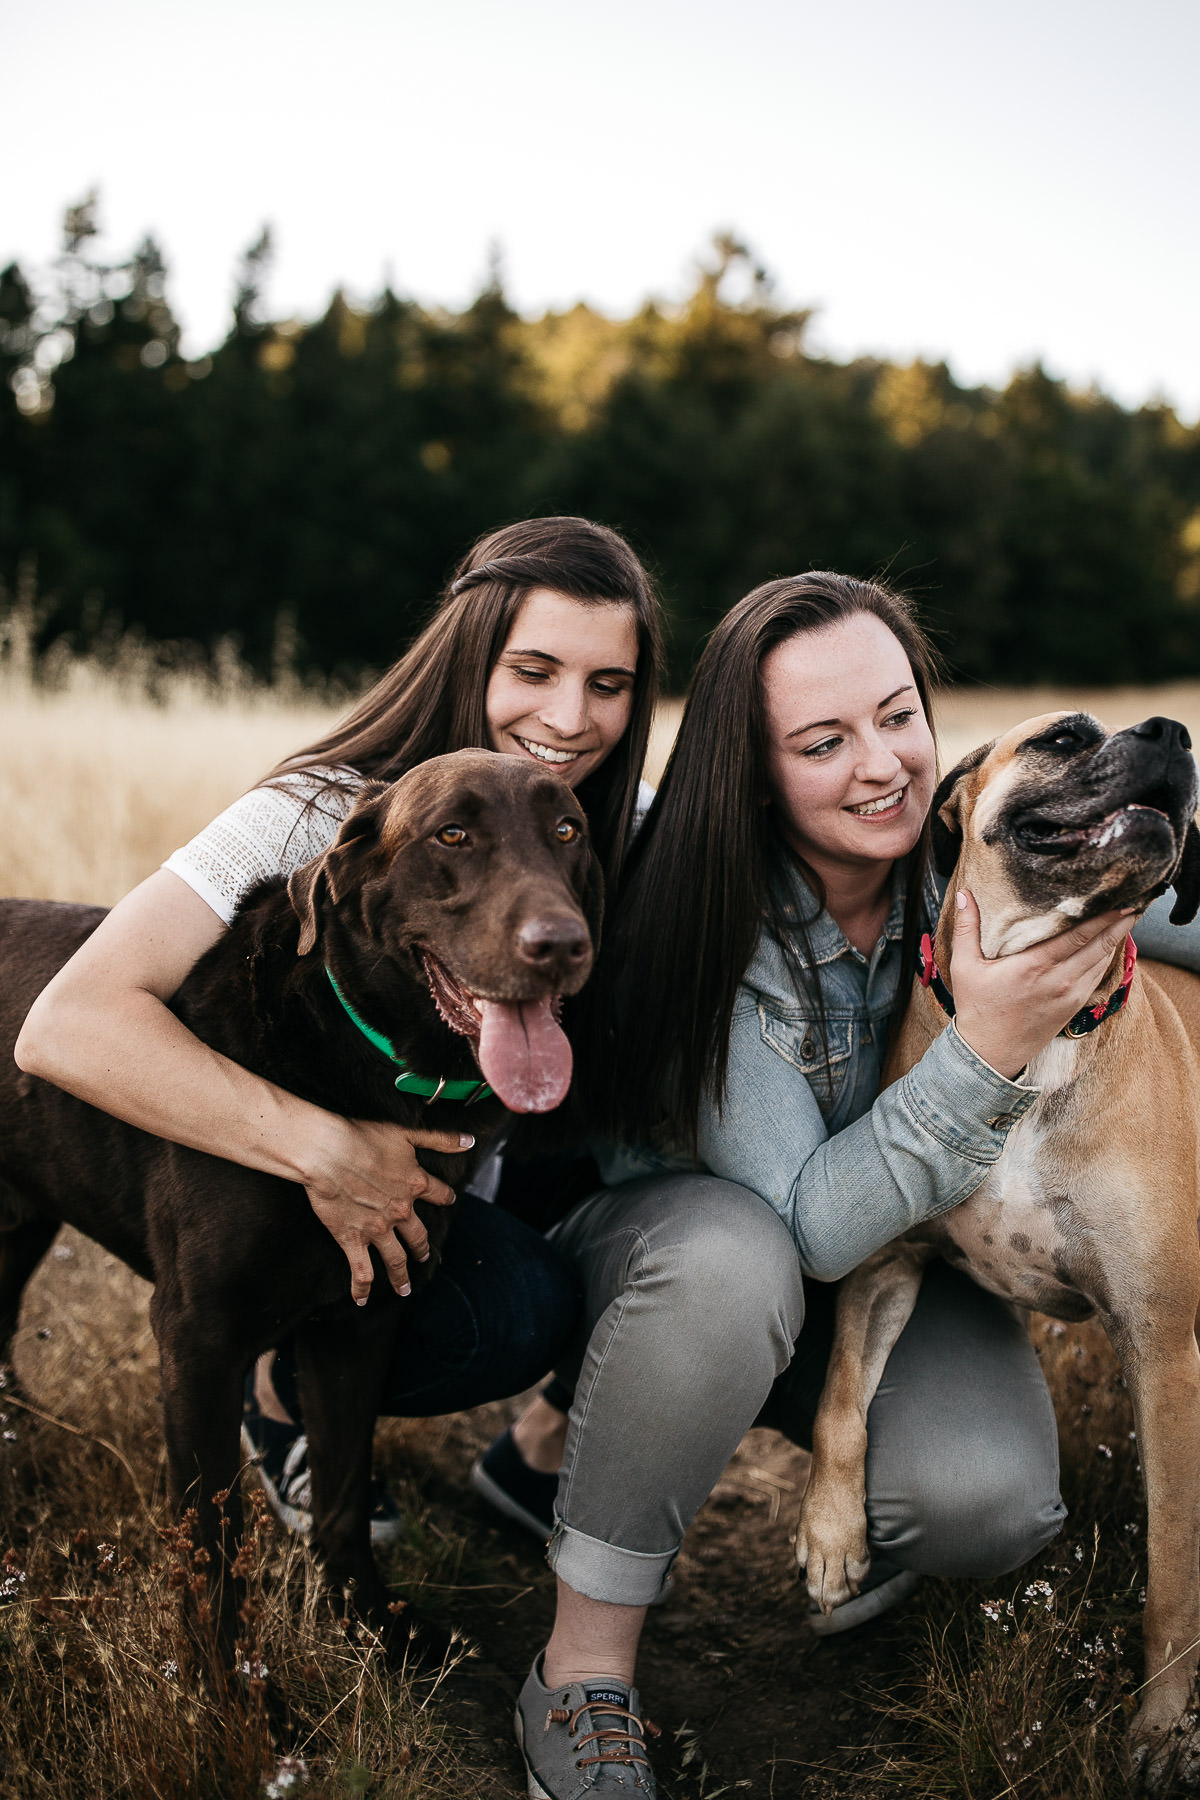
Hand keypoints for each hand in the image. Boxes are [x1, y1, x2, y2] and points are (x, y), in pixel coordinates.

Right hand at [299, 1115, 472, 1303]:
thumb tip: (470, 1141)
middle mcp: (401, 1211)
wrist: (328, 1153)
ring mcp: (378, 1229)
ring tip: (404, 1288)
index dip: (444, 1197)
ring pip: (396, 1259)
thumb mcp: (408, 1133)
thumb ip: (441, 1139)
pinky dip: (361, 1287)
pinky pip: (362, 1270)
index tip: (447, 1201)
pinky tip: (361, 1299)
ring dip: (401, 1275)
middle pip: (419, 1235)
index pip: (439, 1194)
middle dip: (422, 1246)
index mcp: (415, 1184)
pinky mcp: (353, 1240)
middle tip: (424, 1256)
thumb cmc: (363, 1138)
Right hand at [949, 890, 1134, 1078]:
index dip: (1102, 917)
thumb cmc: (976, 1008)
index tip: (1118, 898)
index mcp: (1033, 966)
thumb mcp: (964, 966)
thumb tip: (964, 894)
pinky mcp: (1073, 1006)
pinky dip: (1107, 958)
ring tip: (1127, 918)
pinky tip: (1110, 945)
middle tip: (1134, 901)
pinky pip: (1097, 976)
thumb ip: (967, 928)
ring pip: (1103, 961)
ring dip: (1117, 939)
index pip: (1078, 935)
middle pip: (1099, 946)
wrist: (990, 1053)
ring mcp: (1070, 995)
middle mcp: (1058, 980)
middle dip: (1119, 923)